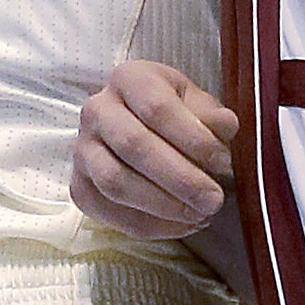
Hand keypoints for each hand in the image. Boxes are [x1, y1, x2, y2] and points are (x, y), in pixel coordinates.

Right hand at [71, 59, 237, 239]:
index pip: (157, 108)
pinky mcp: (79, 185)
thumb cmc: (172, 113)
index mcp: (128, 79)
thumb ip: (211, 114)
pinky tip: (181, 224)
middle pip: (134, 145)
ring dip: (163, 205)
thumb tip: (224, 126)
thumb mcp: (195, 103)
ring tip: (200, 215)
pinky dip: (149, 225)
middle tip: (214, 200)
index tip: (222, 162)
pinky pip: (109, 211)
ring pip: (115, 182)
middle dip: (180, 178)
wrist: (136, 127)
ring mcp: (82, 149)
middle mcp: (97, 109)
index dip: (193, 138)